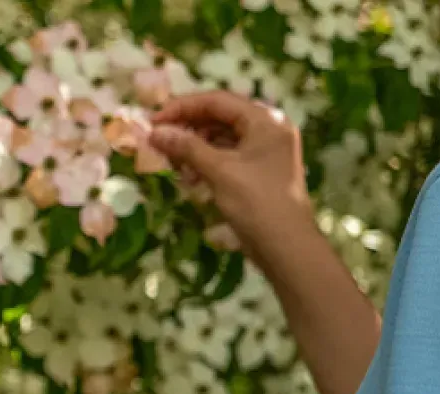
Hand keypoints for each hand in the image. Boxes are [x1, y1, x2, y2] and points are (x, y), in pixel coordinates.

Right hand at [146, 91, 313, 242]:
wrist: (286, 246)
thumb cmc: (256, 202)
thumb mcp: (219, 171)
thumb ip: (186, 147)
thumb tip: (154, 132)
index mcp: (266, 120)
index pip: (218, 100)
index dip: (183, 107)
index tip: (153, 120)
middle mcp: (268, 129)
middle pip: (220, 116)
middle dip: (187, 126)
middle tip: (158, 138)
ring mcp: (265, 150)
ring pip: (221, 136)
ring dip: (193, 145)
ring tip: (169, 158)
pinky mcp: (258, 169)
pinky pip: (227, 154)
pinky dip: (205, 160)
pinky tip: (187, 174)